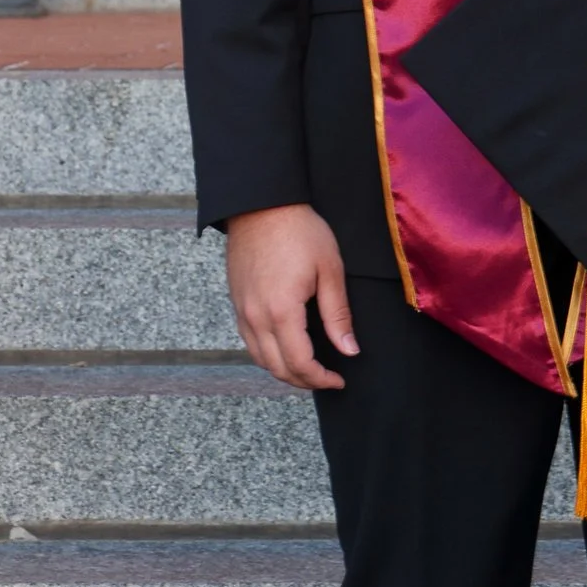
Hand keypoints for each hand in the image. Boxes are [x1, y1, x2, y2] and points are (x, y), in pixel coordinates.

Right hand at [225, 204, 357, 390]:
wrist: (261, 205)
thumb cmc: (300, 231)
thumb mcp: (330, 270)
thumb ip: (338, 315)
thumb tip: (349, 350)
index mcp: (282, 311)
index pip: (300, 363)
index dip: (321, 378)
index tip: (339, 379)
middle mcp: (256, 317)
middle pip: (278, 368)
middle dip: (304, 381)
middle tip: (327, 379)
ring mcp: (243, 311)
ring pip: (260, 359)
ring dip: (284, 371)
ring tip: (309, 369)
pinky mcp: (237, 302)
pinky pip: (250, 342)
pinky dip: (268, 355)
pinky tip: (286, 349)